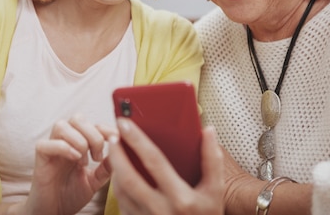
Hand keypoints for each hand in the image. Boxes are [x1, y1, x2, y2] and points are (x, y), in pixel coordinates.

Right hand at [25, 114, 116, 214]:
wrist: (53, 212)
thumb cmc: (70, 195)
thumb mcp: (95, 181)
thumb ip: (106, 167)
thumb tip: (120, 152)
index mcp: (77, 144)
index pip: (91, 124)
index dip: (105, 128)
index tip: (116, 140)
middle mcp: (64, 142)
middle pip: (77, 118)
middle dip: (92, 134)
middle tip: (97, 156)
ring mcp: (51, 149)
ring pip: (61, 125)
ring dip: (78, 140)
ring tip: (84, 161)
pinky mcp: (40, 159)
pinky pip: (46, 143)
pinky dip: (63, 148)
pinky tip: (75, 160)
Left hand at [108, 118, 223, 214]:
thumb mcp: (216, 190)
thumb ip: (212, 159)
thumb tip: (208, 131)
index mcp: (181, 198)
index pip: (154, 161)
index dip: (137, 140)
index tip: (125, 123)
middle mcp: (161, 210)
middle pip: (128, 177)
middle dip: (117, 154)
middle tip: (113, 136)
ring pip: (121, 192)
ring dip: (115, 170)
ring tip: (115, 151)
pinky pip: (123, 204)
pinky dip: (118, 187)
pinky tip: (120, 174)